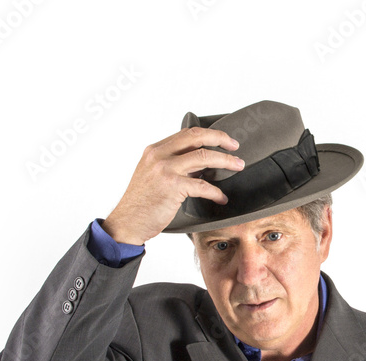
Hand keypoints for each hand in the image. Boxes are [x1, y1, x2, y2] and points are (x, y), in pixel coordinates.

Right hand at [101, 127, 243, 244]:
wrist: (127, 222)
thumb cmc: (141, 203)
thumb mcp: (152, 176)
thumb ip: (172, 166)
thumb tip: (200, 165)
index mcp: (155, 150)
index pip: (186, 134)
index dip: (208, 134)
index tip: (222, 140)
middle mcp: (159, 155)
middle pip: (197, 137)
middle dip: (220, 139)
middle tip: (235, 146)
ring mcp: (165, 169)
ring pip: (204, 157)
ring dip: (225, 161)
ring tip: (237, 166)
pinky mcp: (172, 186)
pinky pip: (202, 186)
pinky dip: (216, 192)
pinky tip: (221, 198)